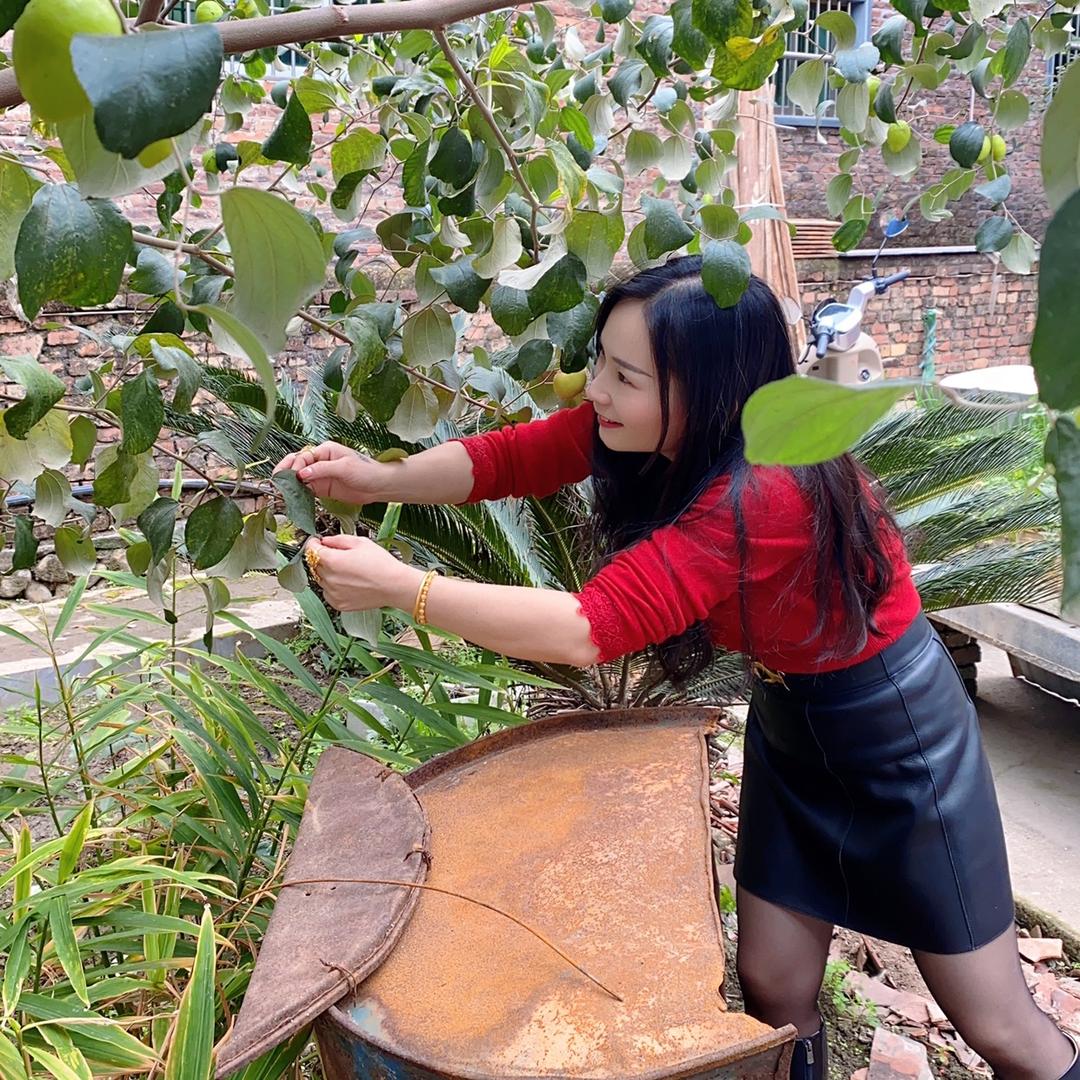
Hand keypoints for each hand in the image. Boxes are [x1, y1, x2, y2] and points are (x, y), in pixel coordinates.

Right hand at [273, 442, 393, 506]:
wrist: (379, 486)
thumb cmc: (366, 471)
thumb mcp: (344, 467)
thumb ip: (323, 470)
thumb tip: (302, 473)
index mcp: (325, 450)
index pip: (303, 456)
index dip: (295, 466)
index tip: (295, 477)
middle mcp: (319, 461)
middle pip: (296, 465)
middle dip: (286, 472)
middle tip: (278, 482)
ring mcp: (320, 475)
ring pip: (298, 478)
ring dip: (290, 484)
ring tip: (282, 491)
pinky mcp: (322, 488)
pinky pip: (305, 490)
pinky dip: (298, 493)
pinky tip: (292, 498)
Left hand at [305, 535, 420, 613]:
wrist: (394, 586)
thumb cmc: (381, 563)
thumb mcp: (360, 542)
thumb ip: (337, 540)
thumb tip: (324, 541)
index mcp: (332, 561)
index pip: (311, 550)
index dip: (313, 543)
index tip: (317, 542)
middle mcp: (328, 578)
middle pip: (315, 564)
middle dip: (322, 557)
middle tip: (338, 555)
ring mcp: (332, 593)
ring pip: (321, 579)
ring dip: (327, 573)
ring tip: (347, 571)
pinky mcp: (338, 604)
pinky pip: (328, 592)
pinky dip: (333, 587)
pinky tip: (348, 583)